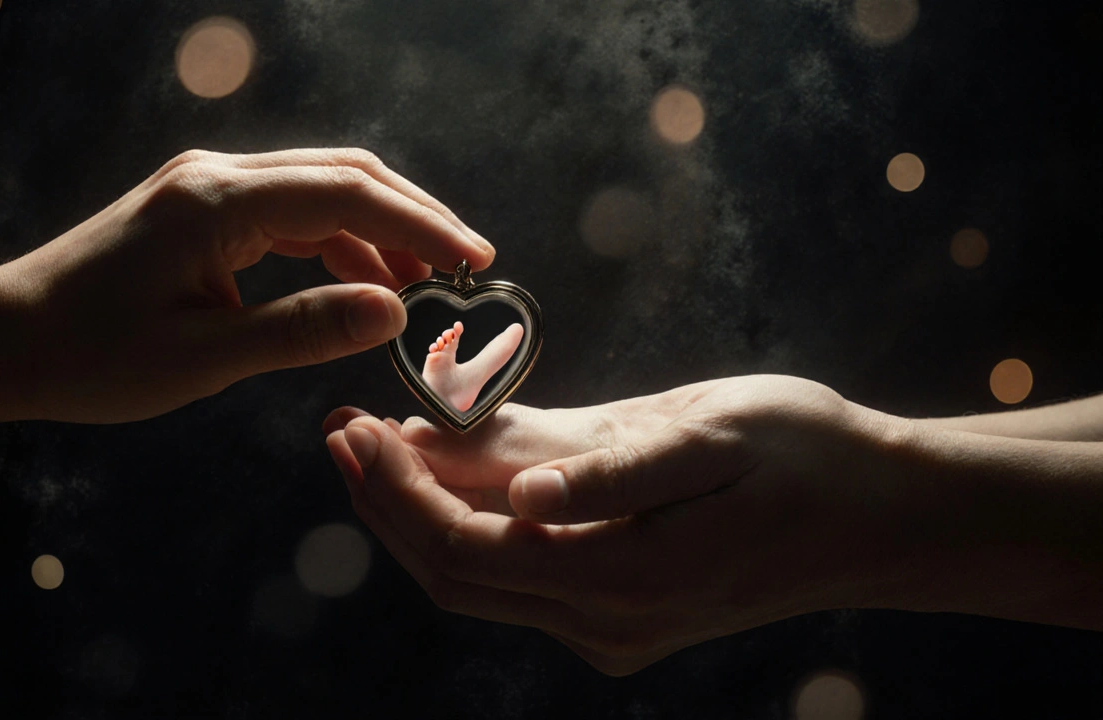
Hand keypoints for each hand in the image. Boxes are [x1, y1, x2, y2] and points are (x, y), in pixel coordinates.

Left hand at [0, 148, 494, 422]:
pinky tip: (361, 282)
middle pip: (345, 174)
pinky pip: (289, 212)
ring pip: (321, 189)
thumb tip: (395, 312)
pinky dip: (335, 242)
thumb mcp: (205, 356)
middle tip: (468, 265)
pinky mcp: (200, 208)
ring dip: (378, 230)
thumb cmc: (91, 356)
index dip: (423, 226)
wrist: (3, 340)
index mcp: (219, 200)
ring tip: (424, 284)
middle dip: (413, 216)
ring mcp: (207, 186)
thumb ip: (304, 329)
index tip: (477, 262)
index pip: (350, 194)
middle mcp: (218, 175)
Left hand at [325, 375, 1102, 674]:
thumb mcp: (710, 437)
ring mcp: (614, 623)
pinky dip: (472, 523)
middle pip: (455, 574)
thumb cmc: (809, 458)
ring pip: (481, 579)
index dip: (396, 492)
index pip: (465, 549)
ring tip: (376, 440)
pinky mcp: (625, 608)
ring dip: (420, 513)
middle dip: (386, 503)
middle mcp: (606, 619)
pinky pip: (520, 574)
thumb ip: (607, 469)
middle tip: (340, 427)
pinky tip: (455, 468)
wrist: (886, 514)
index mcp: (622, 576)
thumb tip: (511, 492)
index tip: (354, 423)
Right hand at [421, 321, 523, 410]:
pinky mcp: (429, 370)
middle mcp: (447, 363)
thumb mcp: (488, 365)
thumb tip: (519, 327)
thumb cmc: (468, 392)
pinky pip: (431, 355)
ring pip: (438, 347)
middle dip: (449, 333)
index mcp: (459, 364)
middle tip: (455, 329)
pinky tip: (437, 348)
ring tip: (447, 338)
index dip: (457, 332)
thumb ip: (502, 348)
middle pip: (446, 343)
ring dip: (442, 339)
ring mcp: (437, 366)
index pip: (456, 342)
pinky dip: (434, 349)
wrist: (452, 409)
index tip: (460, 325)